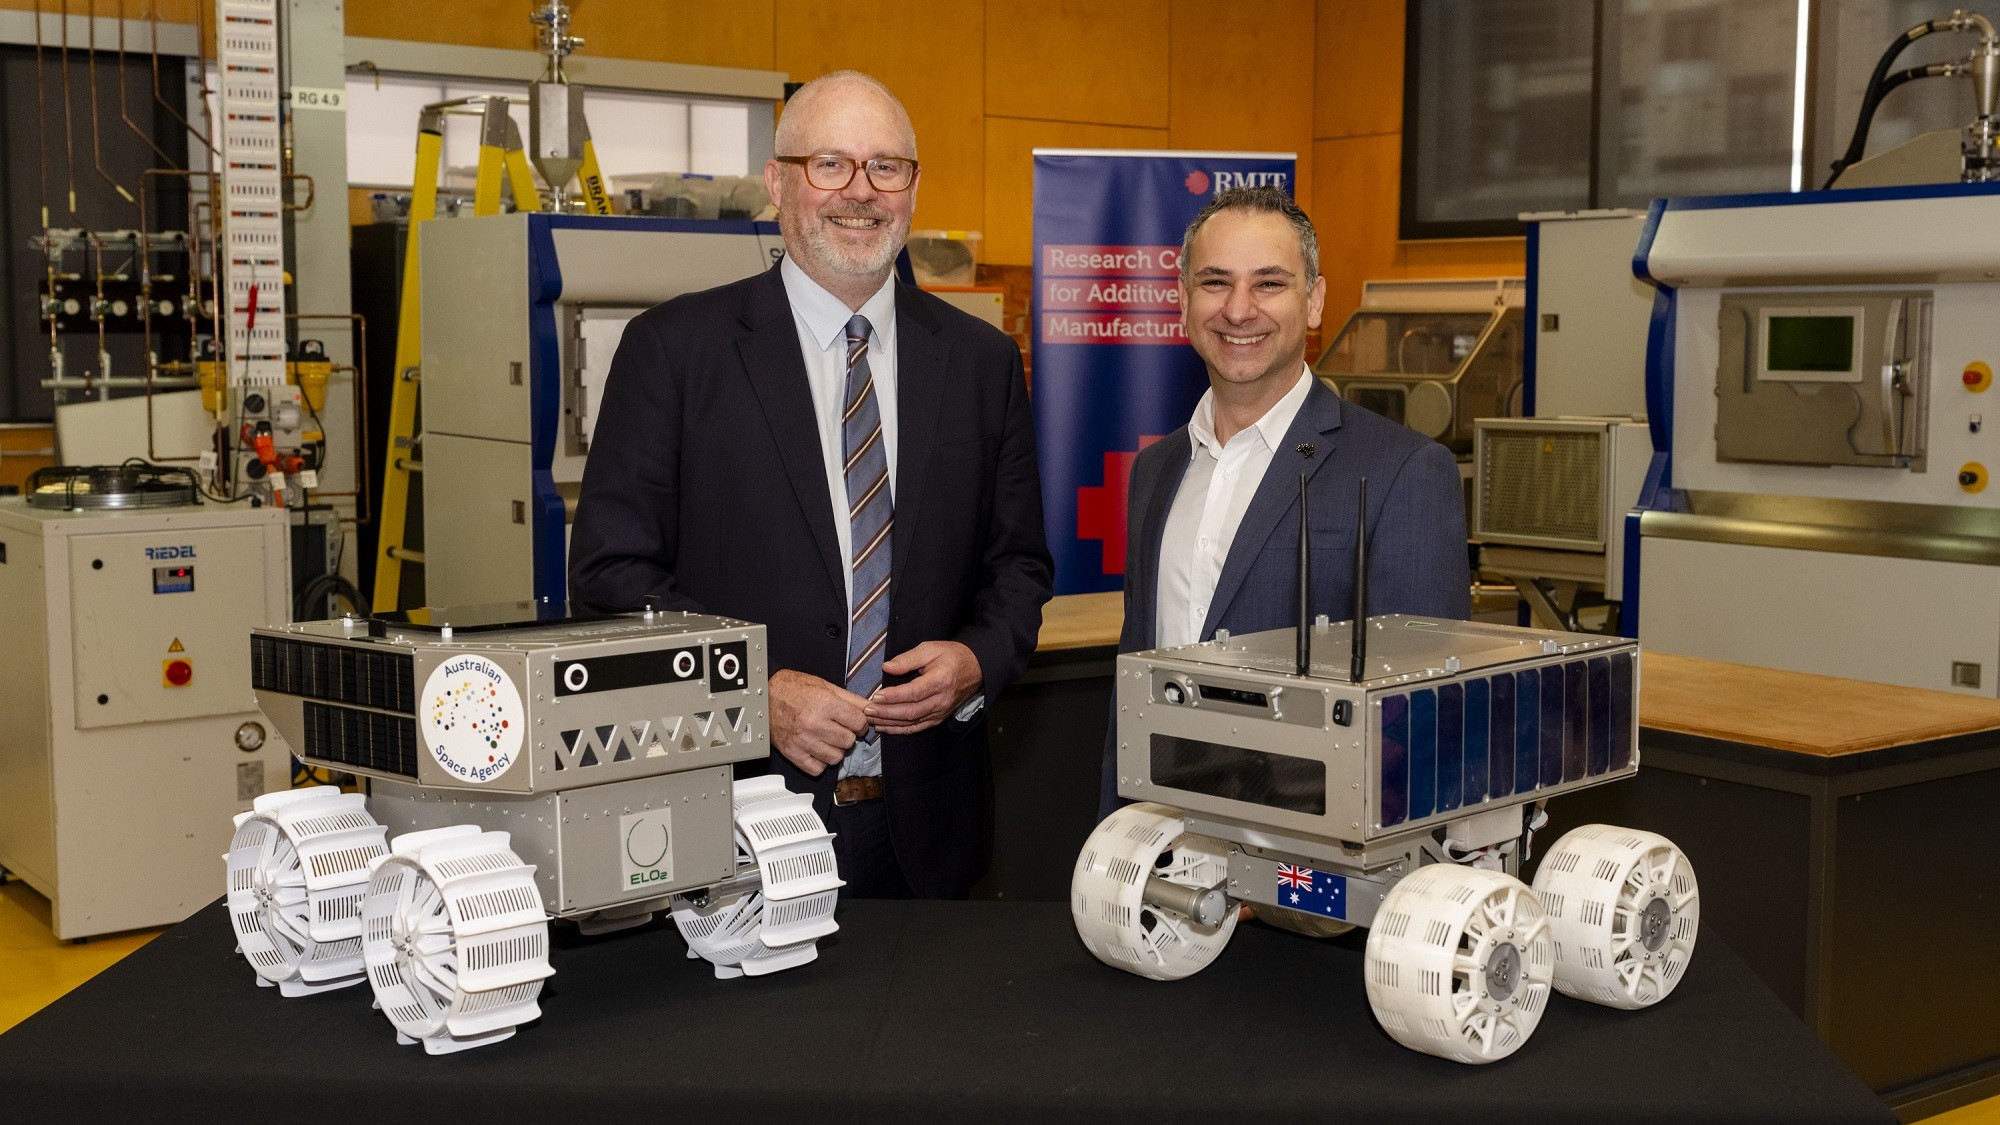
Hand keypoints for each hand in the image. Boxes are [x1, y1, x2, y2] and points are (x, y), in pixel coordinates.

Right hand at [768, 669, 868, 776]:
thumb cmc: (792, 689)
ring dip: (835, 749)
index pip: (858, 722)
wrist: (763, 698)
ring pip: (836, 757)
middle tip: (839, 728)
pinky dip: (820, 762)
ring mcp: (803, 741)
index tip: (855, 722)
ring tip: (828, 739)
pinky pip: (818, 769)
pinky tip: (817, 749)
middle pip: (849, 741)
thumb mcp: (824, 685)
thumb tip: (871, 708)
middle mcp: (814, 724)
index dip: (860, 722)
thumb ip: (850, 699)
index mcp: (825, 704)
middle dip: (848, 735)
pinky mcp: (793, 753)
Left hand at [867, 641, 982, 735]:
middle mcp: (941, 700)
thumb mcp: (930, 648)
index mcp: (941, 680)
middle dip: (886, 713)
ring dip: (890, 723)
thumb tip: (887, 667)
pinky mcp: (939, 718)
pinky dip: (900, 730)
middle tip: (868, 710)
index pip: (914, 692)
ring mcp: (941, 712)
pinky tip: (885, 727)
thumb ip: (908, 658)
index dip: (894, 696)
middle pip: (911, 711)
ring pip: (912, 722)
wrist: (975, 668)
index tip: (876, 696)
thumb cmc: (952, 656)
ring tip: (871, 719)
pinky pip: (917, 727)